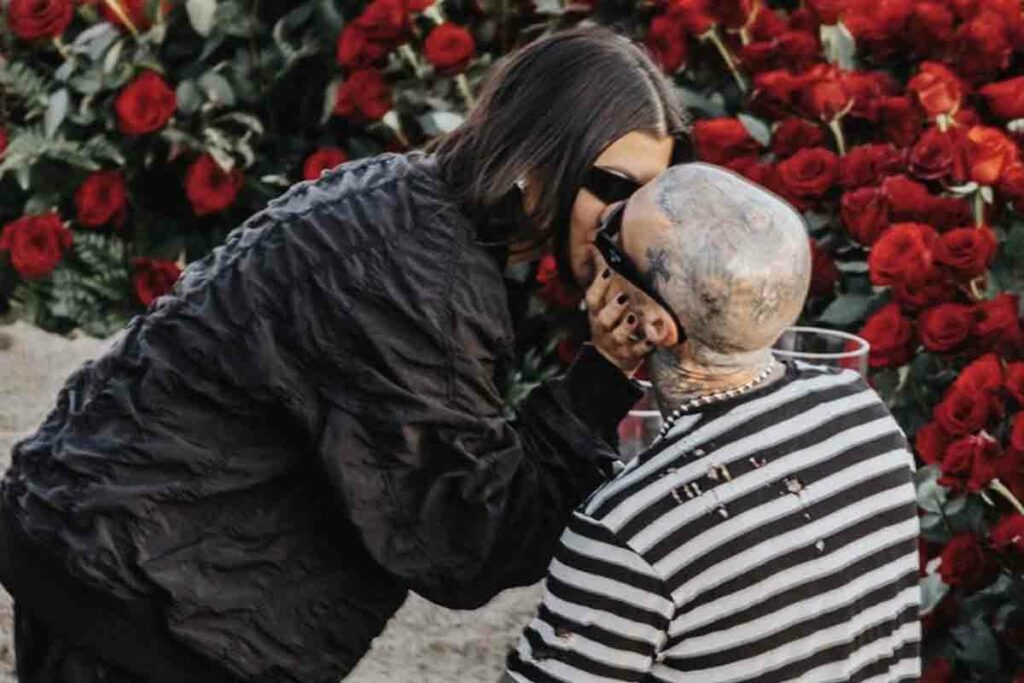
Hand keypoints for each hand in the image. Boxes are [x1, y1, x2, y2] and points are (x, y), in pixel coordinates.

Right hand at [584, 257, 651, 375]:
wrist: (609, 357)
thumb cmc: (609, 320)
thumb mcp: (602, 301)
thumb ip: (602, 275)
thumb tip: (595, 245)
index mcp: (597, 311)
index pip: (593, 297)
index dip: (600, 285)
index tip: (610, 271)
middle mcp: (602, 327)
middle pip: (604, 318)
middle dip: (613, 308)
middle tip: (624, 296)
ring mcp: (615, 342)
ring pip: (617, 335)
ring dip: (626, 326)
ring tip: (634, 317)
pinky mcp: (628, 355)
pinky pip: (636, 351)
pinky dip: (643, 346)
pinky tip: (651, 340)